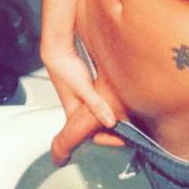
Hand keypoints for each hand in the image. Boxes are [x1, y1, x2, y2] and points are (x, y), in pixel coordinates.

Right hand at [41, 42, 127, 164]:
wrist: (57, 50)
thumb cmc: (66, 68)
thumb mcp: (83, 88)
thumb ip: (96, 104)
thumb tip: (110, 122)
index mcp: (73, 114)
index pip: (92, 135)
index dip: (109, 138)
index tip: (126, 138)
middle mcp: (77, 108)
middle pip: (97, 125)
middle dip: (113, 127)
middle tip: (131, 125)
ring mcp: (81, 98)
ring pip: (99, 112)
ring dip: (111, 113)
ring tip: (127, 113)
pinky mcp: (86, 88)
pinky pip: (99, 101)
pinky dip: (108, 102)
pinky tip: (118, 97)